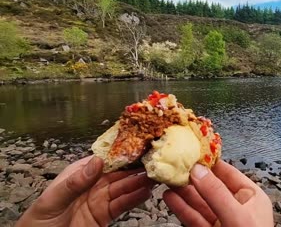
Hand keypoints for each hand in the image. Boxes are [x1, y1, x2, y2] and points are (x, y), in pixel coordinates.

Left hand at [16, 156, 154, 226]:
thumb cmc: (39, 222)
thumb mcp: (53, 199)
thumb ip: (75, 182)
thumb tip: (97, 161)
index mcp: (78, 174)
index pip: (103, 160)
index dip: (121, 154)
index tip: (138, 147)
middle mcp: (92, 184)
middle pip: (118, 174)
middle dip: (136, 168)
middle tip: (153, 163)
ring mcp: (100, 200)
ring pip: (124, 188)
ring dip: (139, 182)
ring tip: (154, 177)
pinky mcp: (105, 216)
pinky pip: (123, 205)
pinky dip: (136, 199)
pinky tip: (146, 193)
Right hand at [163, 160, 273, 226]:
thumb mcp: (237, 216)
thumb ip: (217, 194)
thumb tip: (198, 170)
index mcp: (251, 198)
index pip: (228, 174)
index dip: (210, 162)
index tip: (192, 151)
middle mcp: (236, 208)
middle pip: (210, 187)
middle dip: (192, 177)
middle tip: (174, 165)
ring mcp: (221, 222)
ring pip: (199, 203)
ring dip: (183, 192)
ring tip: (167, 179)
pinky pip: (193, 218)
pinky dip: (181, 208)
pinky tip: (170, 198)